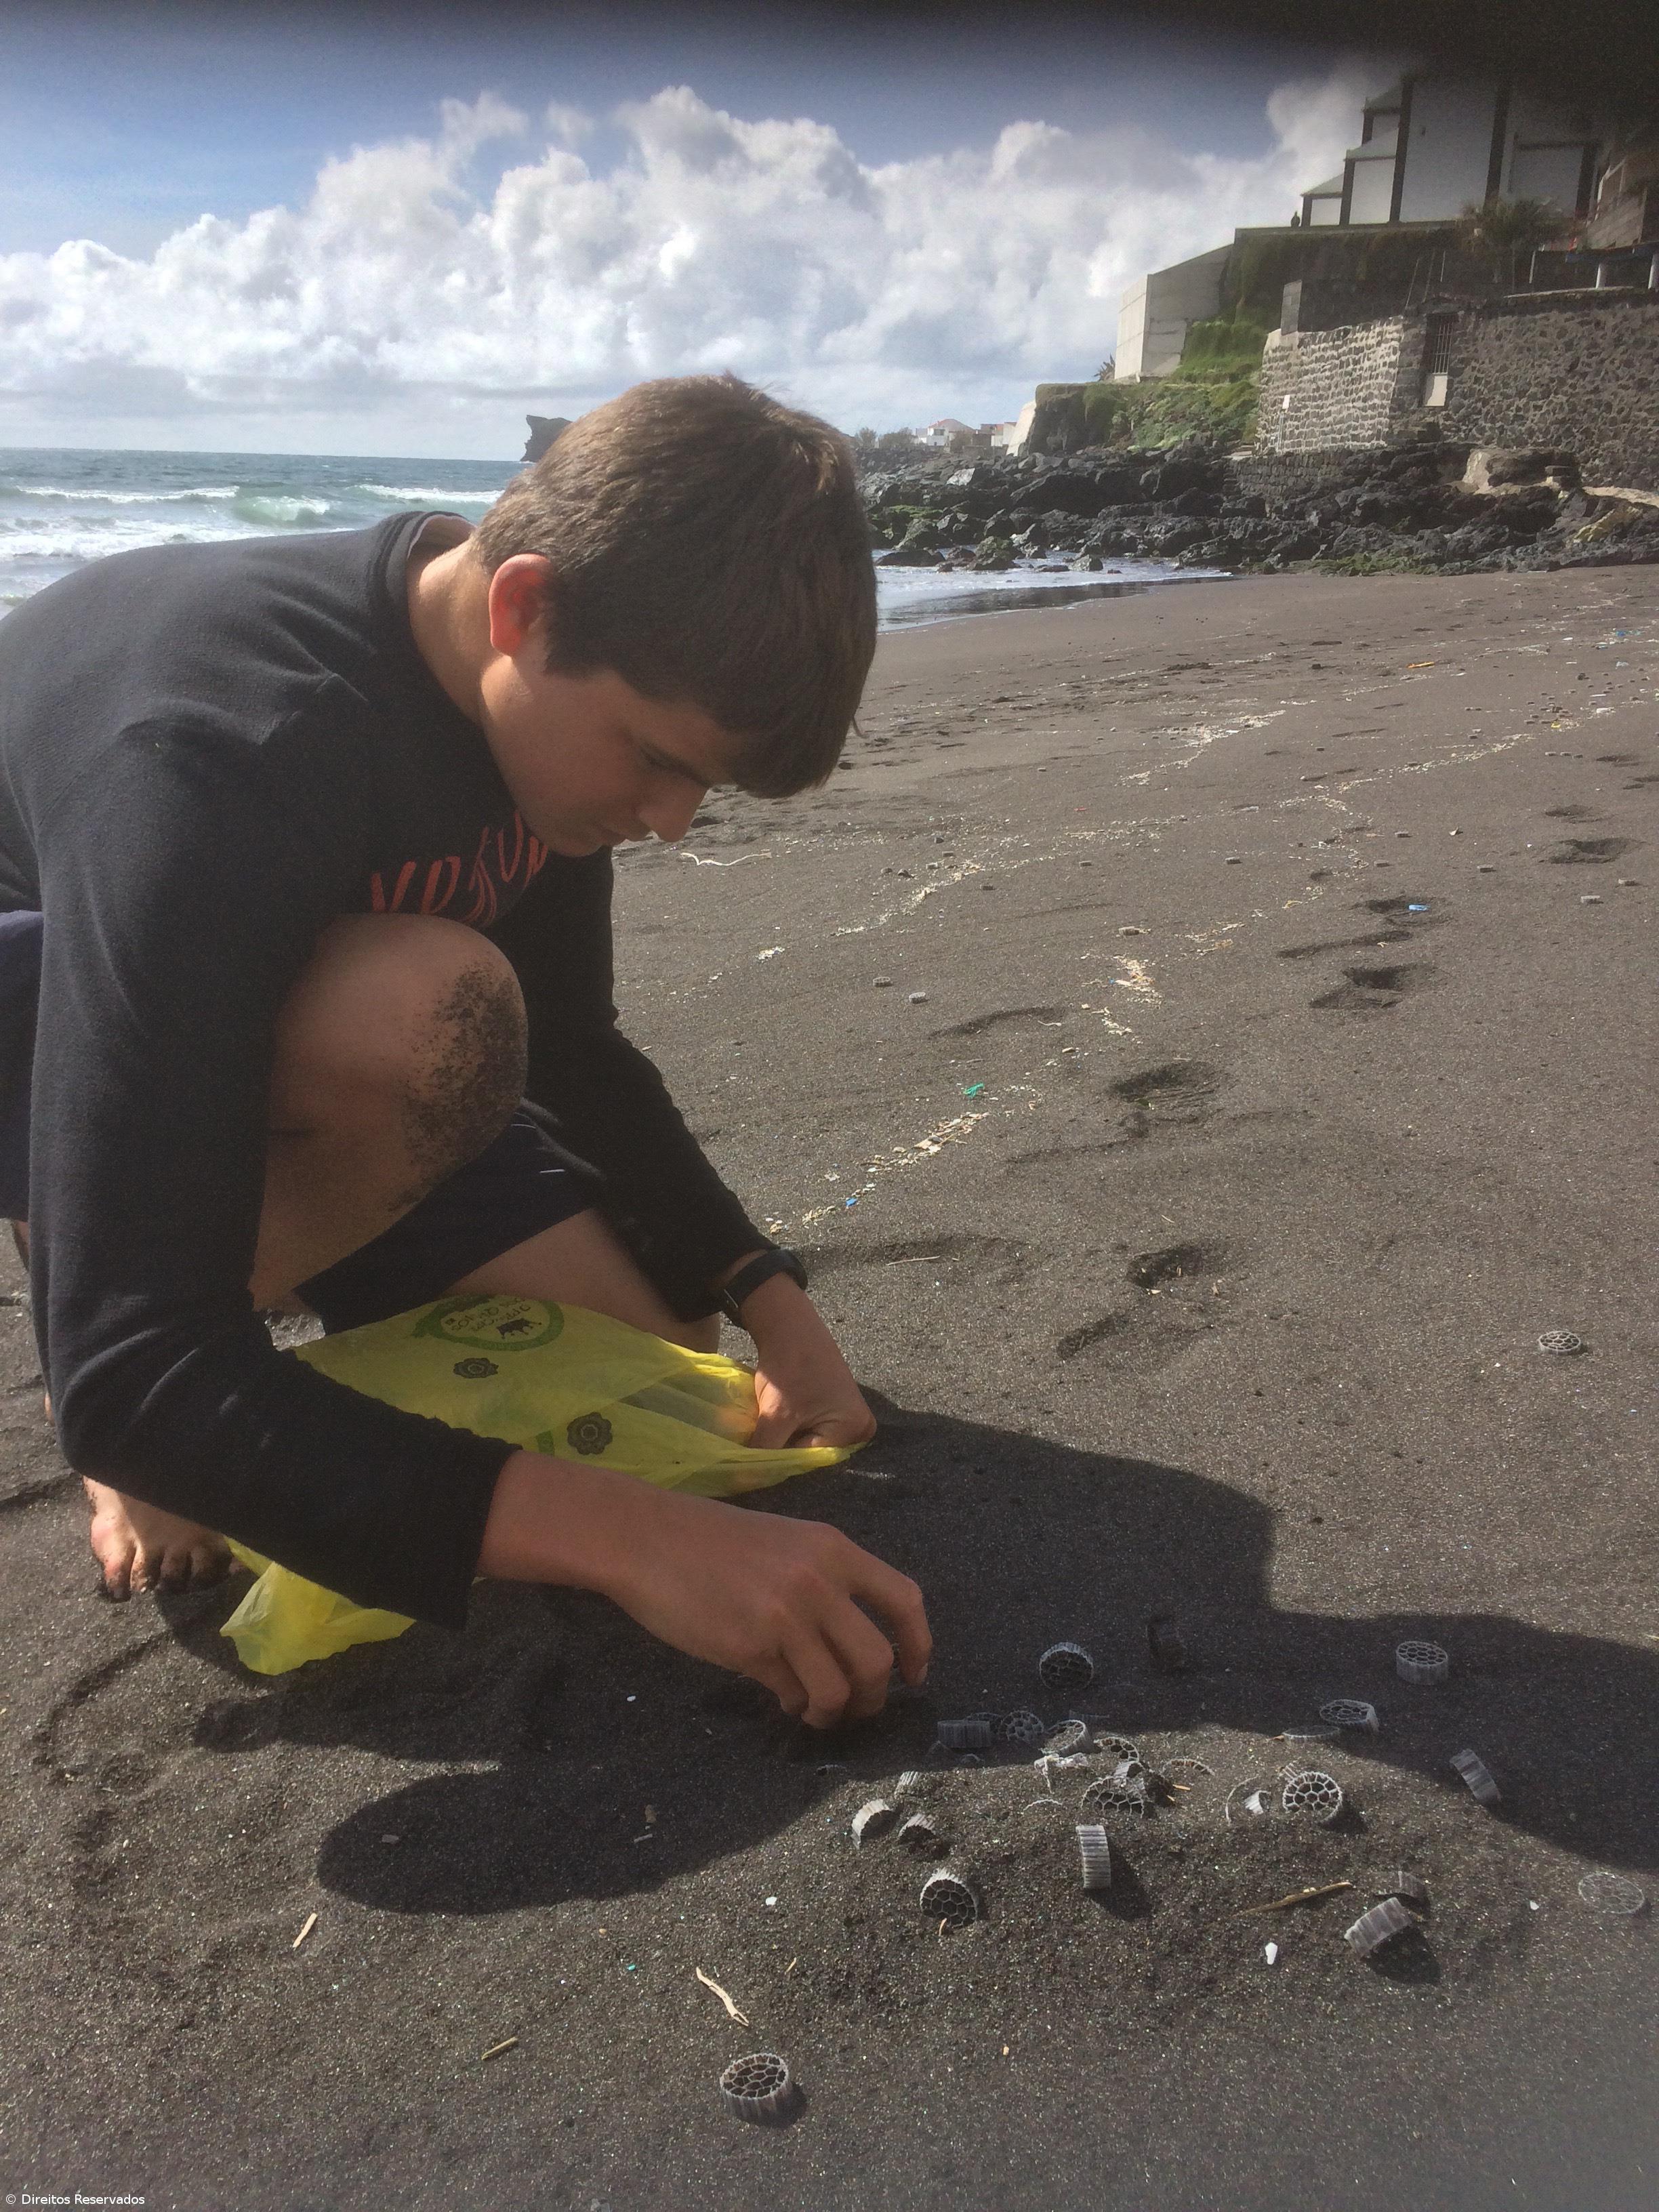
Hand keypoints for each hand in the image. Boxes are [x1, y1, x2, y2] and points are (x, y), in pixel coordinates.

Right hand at [479, 1450, 929, 1725]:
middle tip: (858, 1707)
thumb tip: (849, 1644)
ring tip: (816, 1711)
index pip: (903, 1599)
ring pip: (839, 1688)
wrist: (647, 1538)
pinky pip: (793, 1693)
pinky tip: (782, 1697)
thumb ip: (823, 1581)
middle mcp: (819, 1581)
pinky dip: (794, 1704)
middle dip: (874, 1695)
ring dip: (834, 1711)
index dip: (918, 1644)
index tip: (914, 1674)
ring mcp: (786, 1616)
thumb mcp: (783, 1543)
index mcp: (833, 1548)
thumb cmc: (710, 1541)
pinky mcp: (751, 1648)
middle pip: (877, 1659)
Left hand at [738, 1272, 876, 1449]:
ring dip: (785, 1441)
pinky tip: (774, 1421)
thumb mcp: (775, 1414)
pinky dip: (790, 1428)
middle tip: (757, 1448)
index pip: (811, 1461)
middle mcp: (860, 1427)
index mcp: (855, 1429)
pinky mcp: (835, 1408)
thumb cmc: (789, 1366)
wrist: (789, 1324)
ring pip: (807, 1442)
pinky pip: (810, 1429)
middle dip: (784, 1451)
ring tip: (765, 1433)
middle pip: (813, 1453)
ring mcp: (849, 1417)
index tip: (753, 1460)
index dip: (780, 1461)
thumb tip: (744, 1484)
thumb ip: (763, 1451)